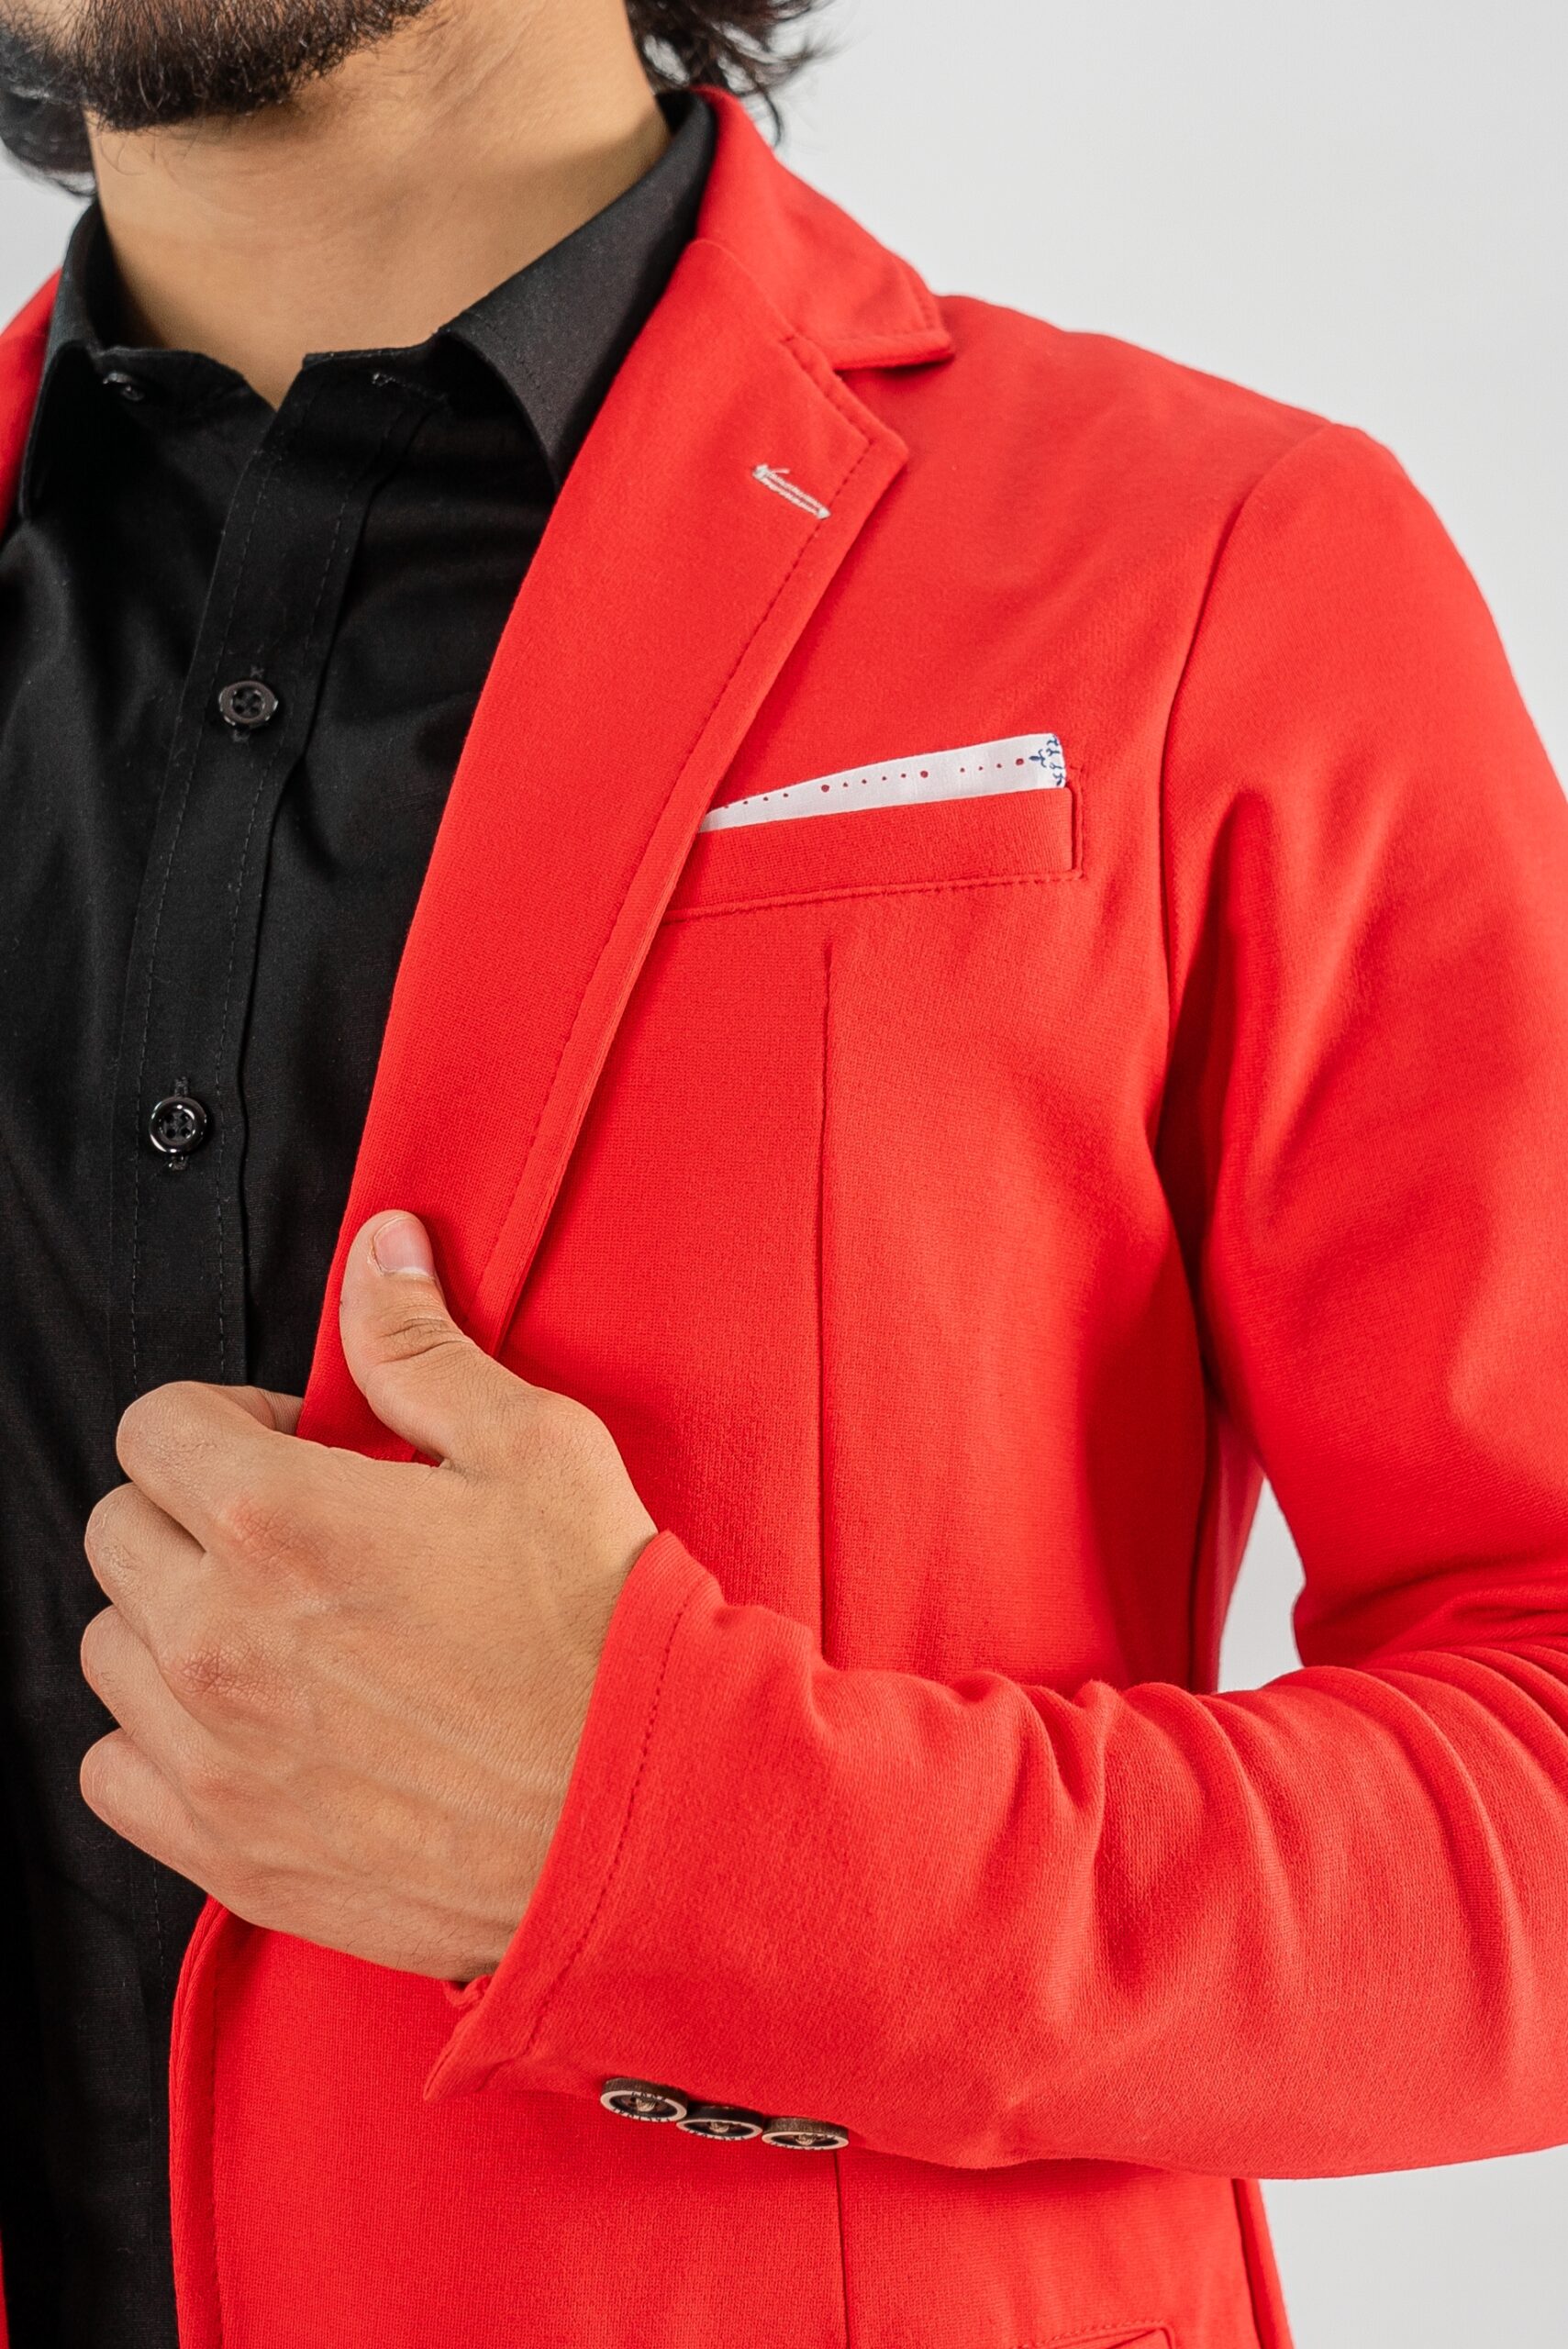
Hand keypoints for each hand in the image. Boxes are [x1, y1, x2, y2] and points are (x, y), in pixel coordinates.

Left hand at [78, 1211, 655, 1979]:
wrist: (642, 1808)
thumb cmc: (601, 1628)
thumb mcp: (535, 1448)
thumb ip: (421, 1347)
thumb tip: (377, 1251)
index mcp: (277, 1519)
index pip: (151, 1427)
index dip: (224, 1420)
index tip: (288, 1448)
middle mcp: (218, 1637)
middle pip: (115, 1531)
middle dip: (191, 1511)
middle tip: (292, 1534)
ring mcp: (213, 1752)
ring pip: (109, 1649)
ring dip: (173, 1621)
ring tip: (277, 1626)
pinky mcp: (228, 1849)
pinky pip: (111, 1771)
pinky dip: (158, 1740)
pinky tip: (248, 1720)